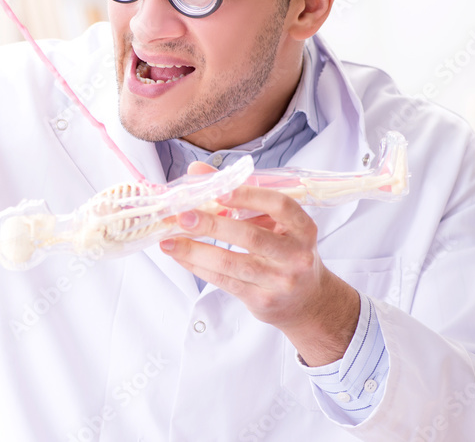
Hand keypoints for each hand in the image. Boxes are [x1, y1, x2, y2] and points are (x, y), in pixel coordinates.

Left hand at [159, 162, 359, 365]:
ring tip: (169, 241)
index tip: (219, 190)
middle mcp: (296, 255)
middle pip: (250, 236)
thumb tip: (198, 172)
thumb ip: (240, 196)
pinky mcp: (262, 300)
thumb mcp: (274, 224)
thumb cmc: (285, 253)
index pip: (279, 206)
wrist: (306, 301)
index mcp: (302, 228)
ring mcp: (280, 280)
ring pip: (232, 263)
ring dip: (195, 250)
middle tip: (183, 215)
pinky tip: (180, 256)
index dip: (249, 196)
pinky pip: (224, 280)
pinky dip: (197, 266)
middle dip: (212, 225)